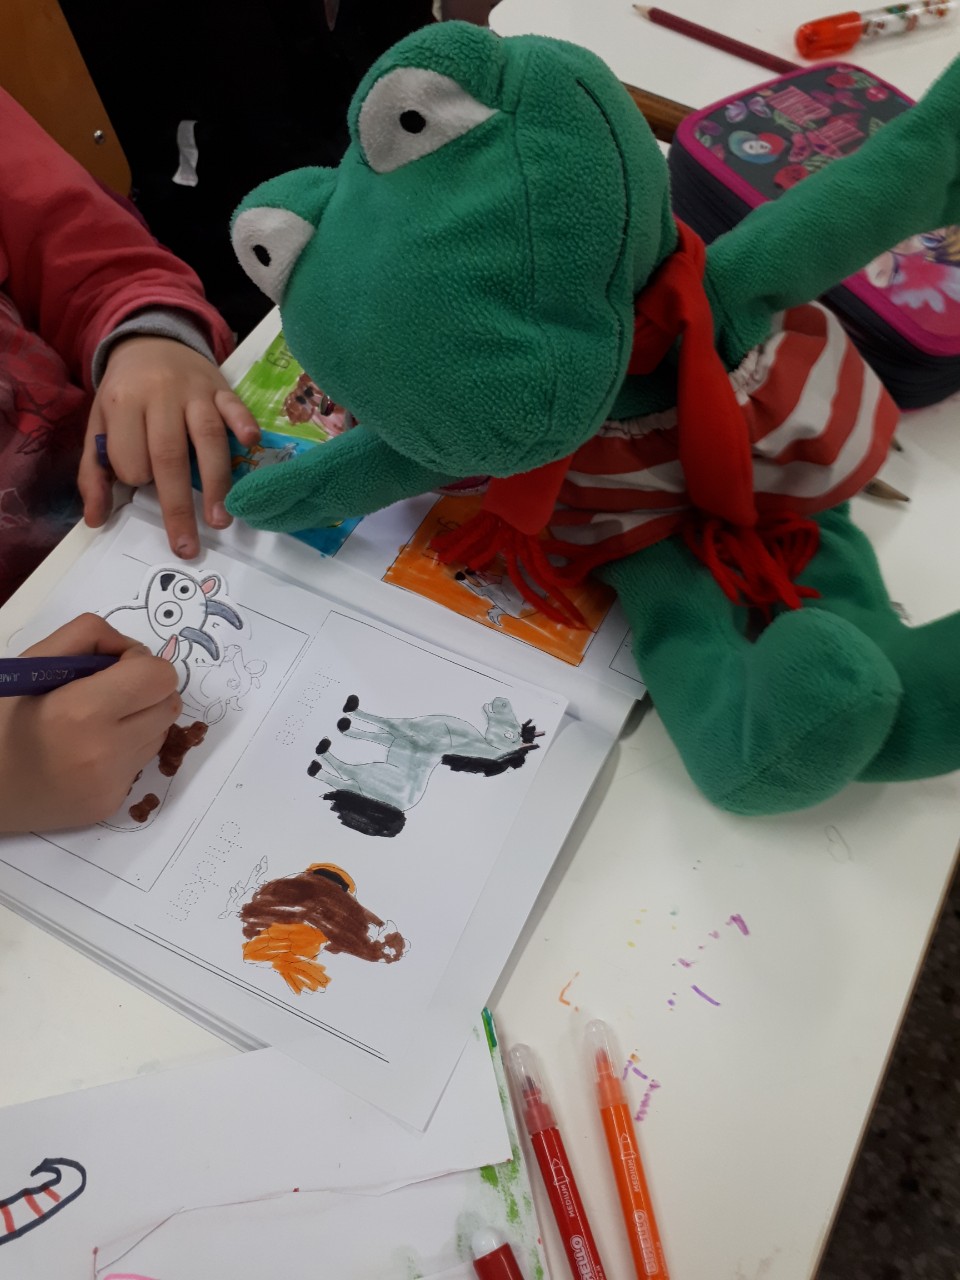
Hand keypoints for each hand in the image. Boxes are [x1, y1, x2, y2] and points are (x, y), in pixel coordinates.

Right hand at [0, 614, 181, 832]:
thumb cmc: (2, 719)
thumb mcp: (33, 662)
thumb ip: (88, 636)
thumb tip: (132, 648)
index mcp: (82, 711)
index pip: (160, 676)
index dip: (141, 663)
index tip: (115, 667)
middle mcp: (105, 752)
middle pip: (169, 703)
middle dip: (147, 689)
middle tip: (110, 691)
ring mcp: (111, 784)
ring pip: (161, 733)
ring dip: (141, 718)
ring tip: (98, 721)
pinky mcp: (112, 805)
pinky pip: (142, 763)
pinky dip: (127, 749)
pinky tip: (90, 750)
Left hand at [79, 337, 259, 558]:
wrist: (151, 342)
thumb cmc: (126, 393)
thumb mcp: (99, 425)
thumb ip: (94, 473)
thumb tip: (95, 520)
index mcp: (122, 403)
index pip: (132, 457)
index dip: (137, 477)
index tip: (143, 481)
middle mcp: (159, 395)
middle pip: (169, 455)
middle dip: (178, 505)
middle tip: (187, 545)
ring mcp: (194, 391)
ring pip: (207, 437)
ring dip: (216, 481)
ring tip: (221, 518)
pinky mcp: (221, 387)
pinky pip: (235, 405)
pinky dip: (243, 422)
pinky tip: (251, 441)